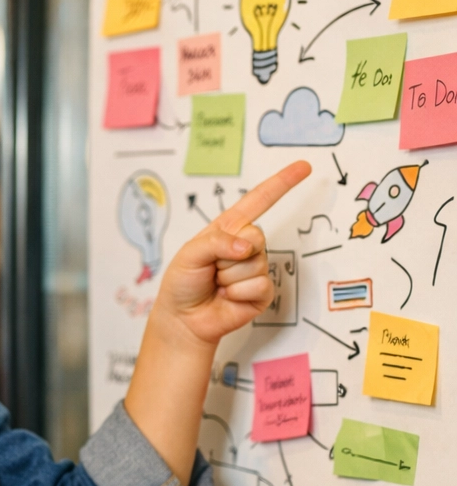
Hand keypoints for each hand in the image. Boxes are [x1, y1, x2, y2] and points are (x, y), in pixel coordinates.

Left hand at [152, 161, 310, 346]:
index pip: (258, 201)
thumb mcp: (189, 254)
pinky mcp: (263, 292)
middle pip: (257, 235)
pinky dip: (238, 293)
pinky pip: (259, 285)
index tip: (303, 167)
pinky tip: (227, 297)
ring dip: (230, 277)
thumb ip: (216, 242)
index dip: (281, 183)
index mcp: (229, 229)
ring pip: (256, 263)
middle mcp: (246, 246)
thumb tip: (247, 247)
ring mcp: (256, 268)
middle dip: (229, 254)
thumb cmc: (183, 283)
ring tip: (217, 284)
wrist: (184, 318)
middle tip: (213, 268)